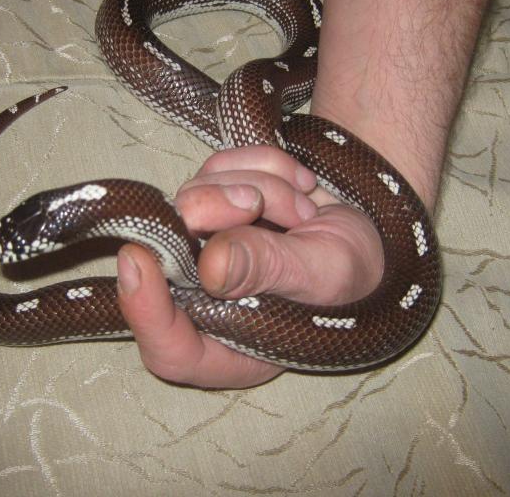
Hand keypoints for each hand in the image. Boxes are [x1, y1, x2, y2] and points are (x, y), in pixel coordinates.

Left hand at [116, 146, 383, 387]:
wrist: (371, 239)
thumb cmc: (351, 279)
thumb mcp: (322, 278)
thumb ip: (269, 271)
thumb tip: (211, 264)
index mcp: (226, 344)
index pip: (167, 345)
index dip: (144, 309)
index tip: (138, 261)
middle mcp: (203, 296)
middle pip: (170, 247)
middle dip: (211, 210)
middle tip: (252, 203)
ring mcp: (204, 242)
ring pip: (195, 193)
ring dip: (259, 187)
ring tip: (306, 210)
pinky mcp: (217, 199)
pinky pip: (219, 165)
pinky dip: (263, 164)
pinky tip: (299, 185)